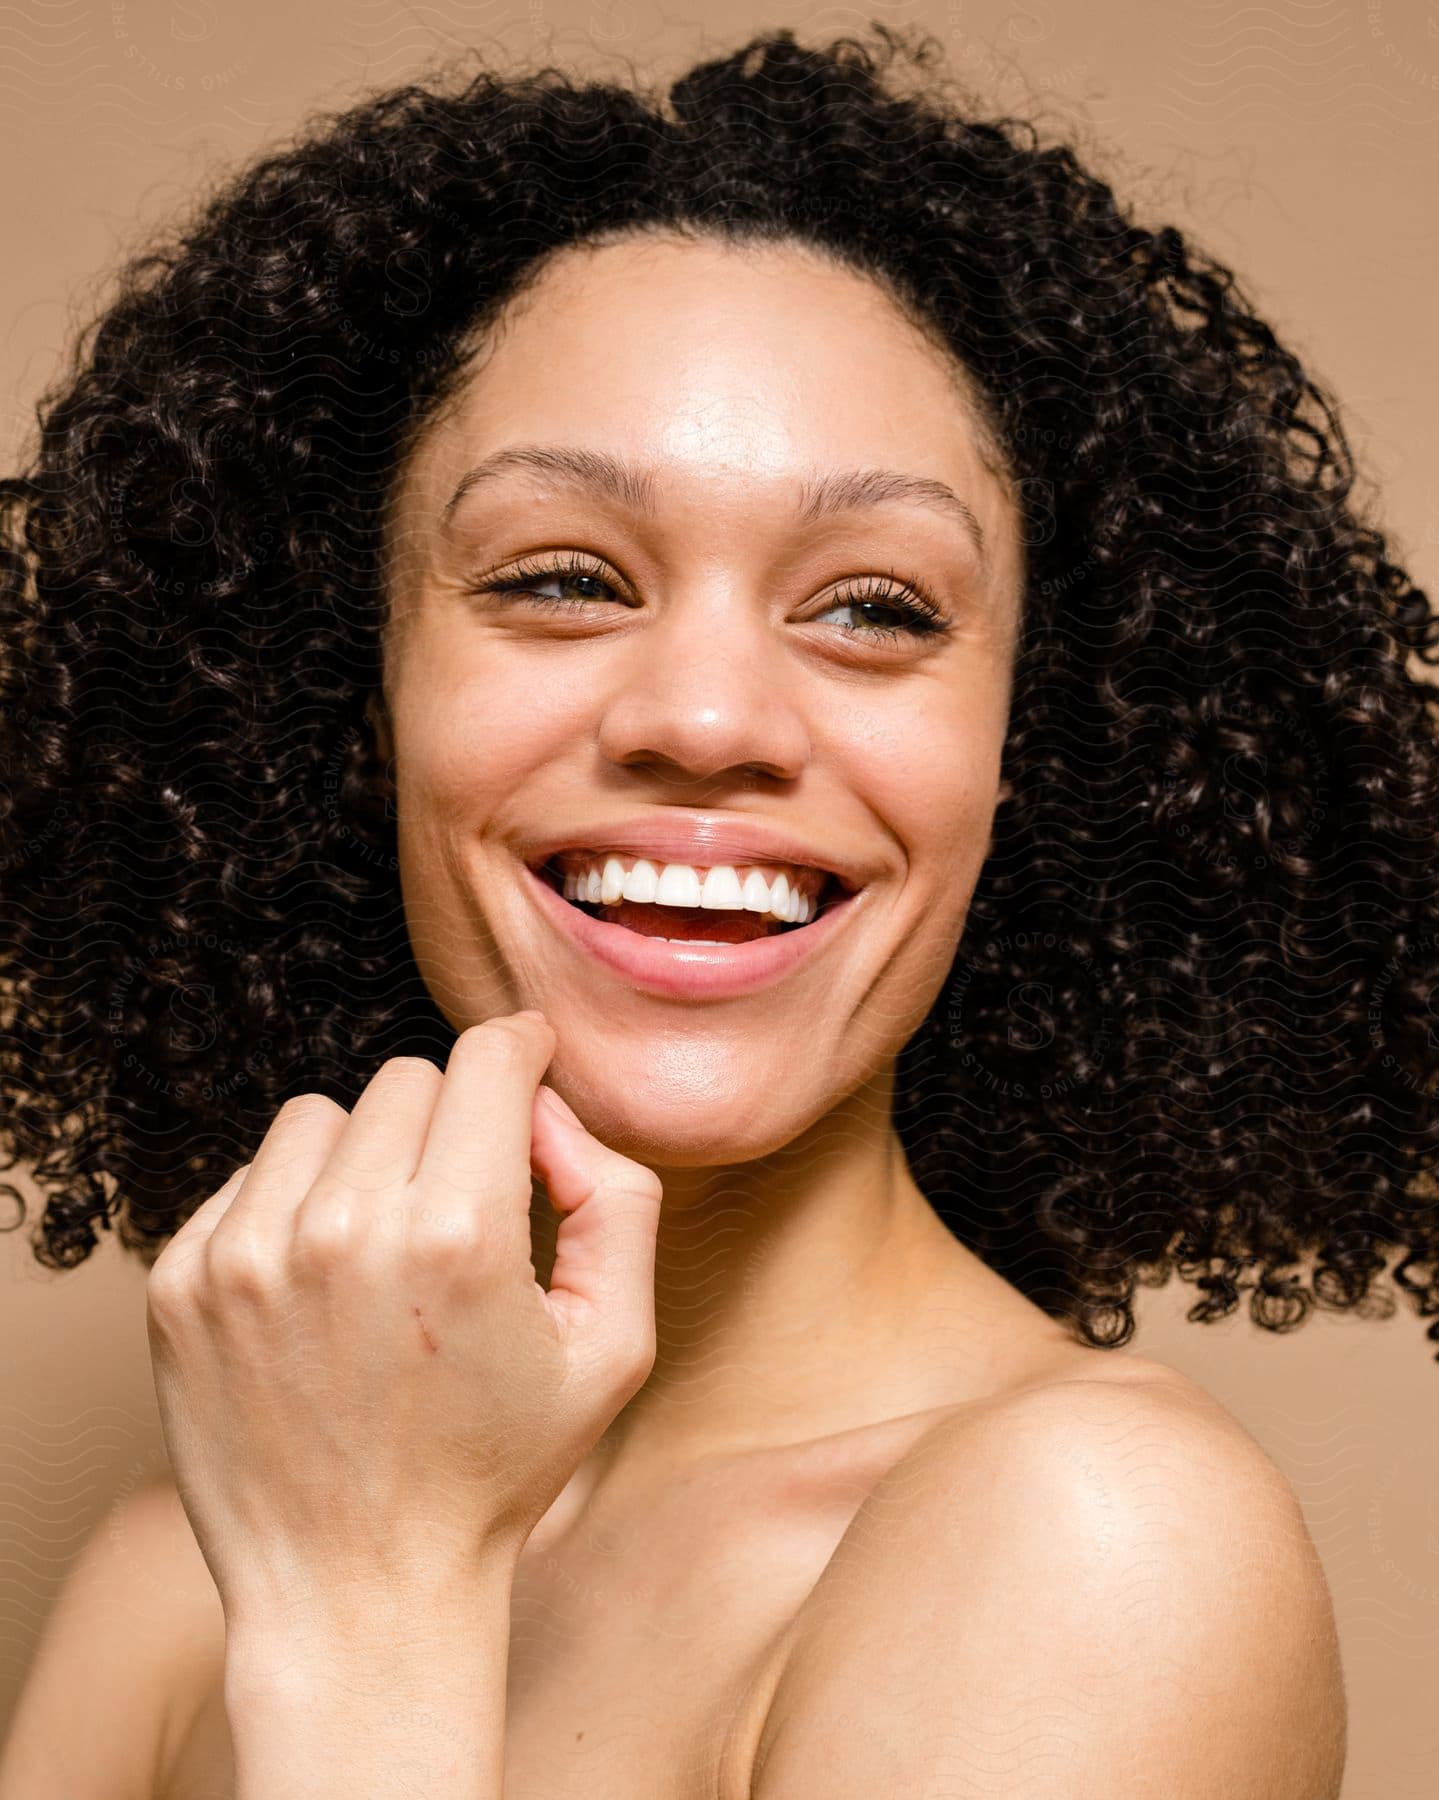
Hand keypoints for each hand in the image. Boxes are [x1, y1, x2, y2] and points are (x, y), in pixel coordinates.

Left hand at [143, 1010, 662, 1631]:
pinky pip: (248, 1179)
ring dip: (363, 1159)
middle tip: (463, 1204)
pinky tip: (321, 1290)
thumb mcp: (615, 1346)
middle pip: (407, 1081)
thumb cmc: (497, 1472)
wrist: (358, 1592)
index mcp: (459, 1236)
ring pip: (320, 1118)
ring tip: (384, 1249)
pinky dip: (291, 1209)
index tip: (525, 1059)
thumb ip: (616, 1199)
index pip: (486, 1060)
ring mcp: (247, 1257)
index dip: (520, 1049)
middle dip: (450, 1122)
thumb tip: (548, 1114)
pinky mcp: (182, 1285)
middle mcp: (343, 1230)